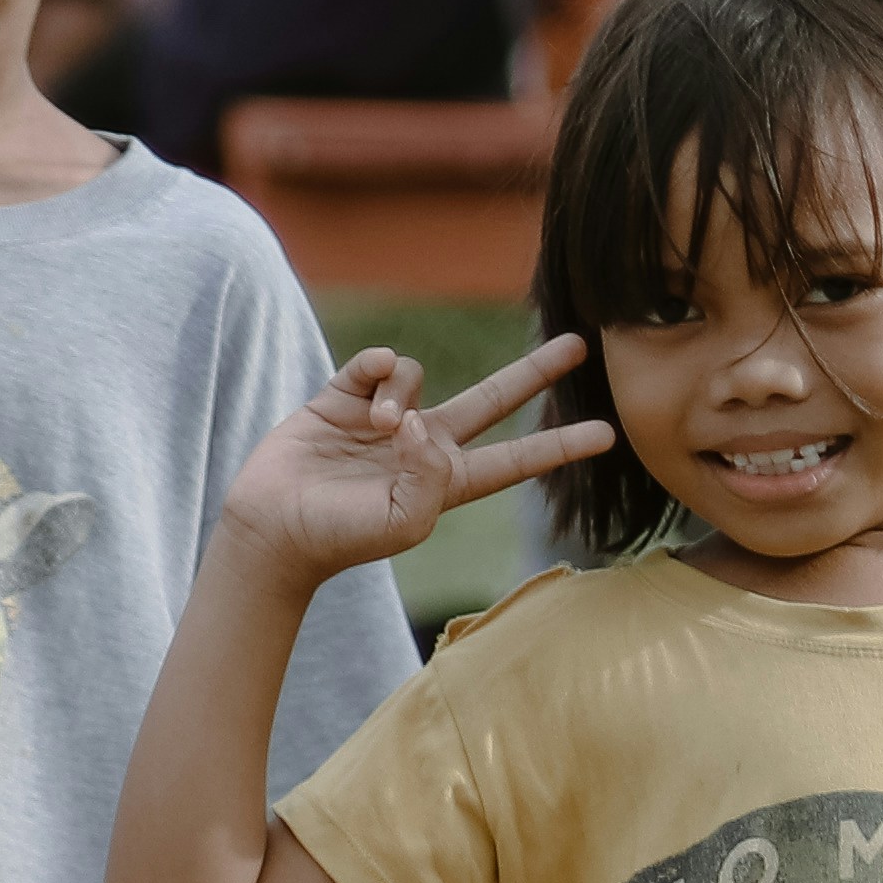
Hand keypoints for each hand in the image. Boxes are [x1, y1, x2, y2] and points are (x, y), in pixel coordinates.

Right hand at [214, 339, 606, 587]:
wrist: (273, 528)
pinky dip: (378, 371)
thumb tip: (422, 420)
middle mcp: (423, 444)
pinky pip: (378, 362)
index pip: (515, 459)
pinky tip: (366, 397)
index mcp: (446, 480)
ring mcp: (384, 418)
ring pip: (418, 377)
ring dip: (403, 395)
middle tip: (579, 345)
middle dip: (535, 373)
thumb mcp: (404, 522)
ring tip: (377, 427)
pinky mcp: (344, 397)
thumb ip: (431, 474)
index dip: (560, 446)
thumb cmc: (339, 538)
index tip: (608, 434)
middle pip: (493, 400)